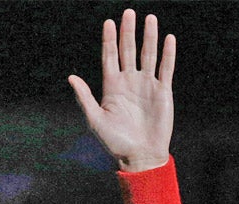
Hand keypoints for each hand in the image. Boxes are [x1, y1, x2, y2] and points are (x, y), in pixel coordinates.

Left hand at [68, 9, 174, 171]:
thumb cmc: (114, 141)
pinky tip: (168, 39)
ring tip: (149, 18)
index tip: (108, 22)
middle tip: (128, 12)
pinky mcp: (162, 91)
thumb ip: (84, 97)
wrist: (138, 155)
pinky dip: (167, 54)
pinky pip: (165, 68)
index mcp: (111, 87)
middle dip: (128, 32)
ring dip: (149, 37)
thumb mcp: (95, 119)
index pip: (110, 58)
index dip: (109, 40)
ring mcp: (146, 85)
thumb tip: (71, 77)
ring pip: (148, 55)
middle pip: (128, 51)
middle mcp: (129, 82)